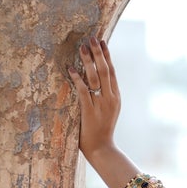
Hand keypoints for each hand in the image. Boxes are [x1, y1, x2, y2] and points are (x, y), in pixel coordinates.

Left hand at [69, 35, 120, 159]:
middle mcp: (110, 98)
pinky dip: (77, 79)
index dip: (107, 55)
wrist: (102, 150)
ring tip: (82, 47)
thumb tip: (96, 81)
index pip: (112, 71)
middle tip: (92, 37)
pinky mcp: (89, 111)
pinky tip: (70, 68)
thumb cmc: (101, 131)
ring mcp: (101, 105)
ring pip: (96, 77)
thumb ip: (105, 96)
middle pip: (105, 70)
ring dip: (88, 61)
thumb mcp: (108, 111)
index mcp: (116, 97)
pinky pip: (83, 91)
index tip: (102, 41)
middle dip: (98, 53)